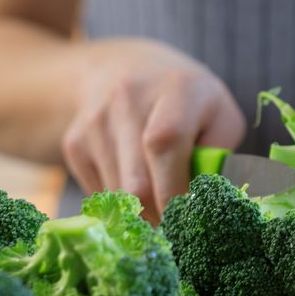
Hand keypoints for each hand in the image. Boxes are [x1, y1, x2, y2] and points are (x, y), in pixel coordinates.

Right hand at [61, 40, 244, 221]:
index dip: (175, 190)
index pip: (165, 144)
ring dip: (142, 214)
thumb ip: (219, 156)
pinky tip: (136, 184)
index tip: (189, 218)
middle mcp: (128, 99)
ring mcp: (96, 121)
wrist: (126, 68)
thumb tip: (204, 200)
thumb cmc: (188, 101)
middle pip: (137, 182)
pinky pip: (99, 192)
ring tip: (162, 204)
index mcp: (176, 89)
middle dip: (161, 216)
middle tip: (179, 227)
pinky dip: (121, 203)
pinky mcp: (75, 142)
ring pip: (117, 195)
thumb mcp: (220, 115)